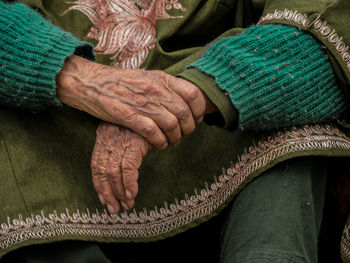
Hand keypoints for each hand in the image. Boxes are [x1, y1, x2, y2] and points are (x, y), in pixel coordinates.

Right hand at [56, 55, 205, 147]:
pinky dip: (160, 142)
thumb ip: (166, 86)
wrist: (92, 83)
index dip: (199, 110)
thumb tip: (186, 99)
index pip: (193, 94)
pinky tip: (159, 144)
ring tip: (171, 141)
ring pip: (171, 125)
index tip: (197, 119)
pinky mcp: (129, 116)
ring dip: (175, 138)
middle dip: (188, 128)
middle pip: (184, 113)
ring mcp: (142, 102)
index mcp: (161, 78)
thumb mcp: (147, 77)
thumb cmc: (122, 83)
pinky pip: (153, 133)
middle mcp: (155, 89)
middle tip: (184, 134)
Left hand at [91, 122, 151, 213]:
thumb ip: (123, 150)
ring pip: (112, 172)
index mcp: (104, 135)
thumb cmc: (148, 125)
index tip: (104, 199)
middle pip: (100, 170)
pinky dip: (128, 184)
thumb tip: (120, 175)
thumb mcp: (130, 135)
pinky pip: (128, 168)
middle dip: (107, 193)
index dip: (99, 184)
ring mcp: (120, 140)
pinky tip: (132, 194)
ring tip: (127, 205)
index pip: (95, 164)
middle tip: (114, 208)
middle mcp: (108, 137)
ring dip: (118, 192)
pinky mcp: (134, 142)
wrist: (163, 113)